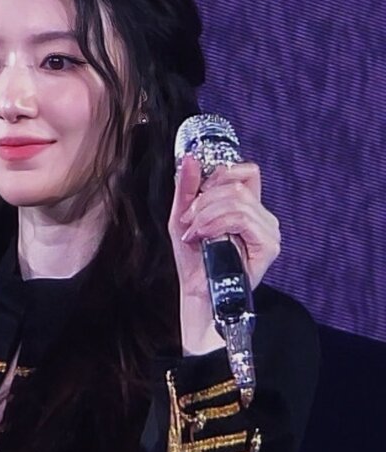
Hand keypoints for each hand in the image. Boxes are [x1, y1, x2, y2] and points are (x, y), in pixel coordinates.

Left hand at [167, 153, 280, 352]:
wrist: (196, 293)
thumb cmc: (192, 260)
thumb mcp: (182, 218)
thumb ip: (186, 188)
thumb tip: (190, 158)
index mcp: (247, 206)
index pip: (247, 171)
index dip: (220, 174)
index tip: (197, 194)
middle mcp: (262, 216)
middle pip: (236, 184)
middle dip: (204, 200)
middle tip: (188, 220)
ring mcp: (268, 230)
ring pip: (238, 201)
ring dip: (207, 214)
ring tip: (194, 232)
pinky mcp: (268, 245)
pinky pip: (243, 219)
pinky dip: (217, 224)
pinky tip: (203, 237)